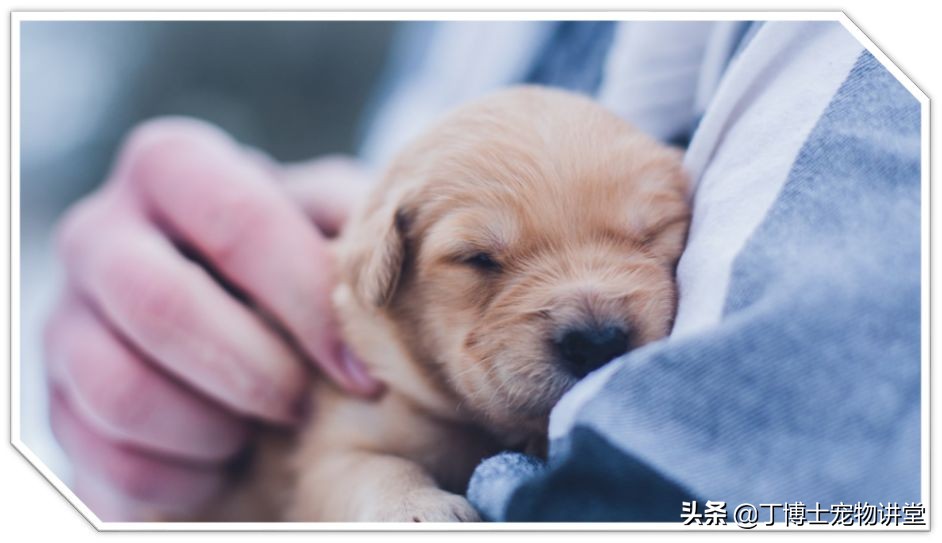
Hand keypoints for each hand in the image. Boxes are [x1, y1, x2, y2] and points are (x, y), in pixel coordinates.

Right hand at [43, 118, 379, 519]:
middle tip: (302, 404)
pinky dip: (183, 473)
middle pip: (161, 305)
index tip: (360, 371)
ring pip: (122, 390)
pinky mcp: (59, 399)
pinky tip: (225, 454)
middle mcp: (101, 232)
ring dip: (215, 427)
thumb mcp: (327, 220)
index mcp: (171, 167)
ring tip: (262, 427)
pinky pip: (109, 457)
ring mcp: (66, 318)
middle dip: (254, 371)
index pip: (239, 223)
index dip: (307, 303)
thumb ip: (355, 219)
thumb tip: (399, 251)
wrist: (224, 316)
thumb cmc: (288, 261)